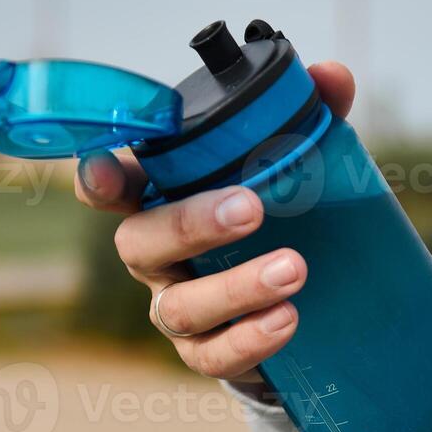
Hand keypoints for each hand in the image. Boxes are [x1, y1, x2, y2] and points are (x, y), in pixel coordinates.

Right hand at [76, 62, 355, 382]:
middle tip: (250, 209)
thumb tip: (333, 76)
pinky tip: (287, 318)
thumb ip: (306, 118)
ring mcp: (174, 307)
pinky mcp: (203, 352)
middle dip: (191, 225)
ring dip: (235, 288)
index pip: (113, 184)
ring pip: (180, 307)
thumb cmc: (275, 217)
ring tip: (293, 270)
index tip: (106, 169)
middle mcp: (154, 255)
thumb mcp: (289, 166)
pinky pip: (212, 355)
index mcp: (160, 199)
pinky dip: (249, 339)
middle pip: (141, 242)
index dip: (98, 177)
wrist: (296, 302)